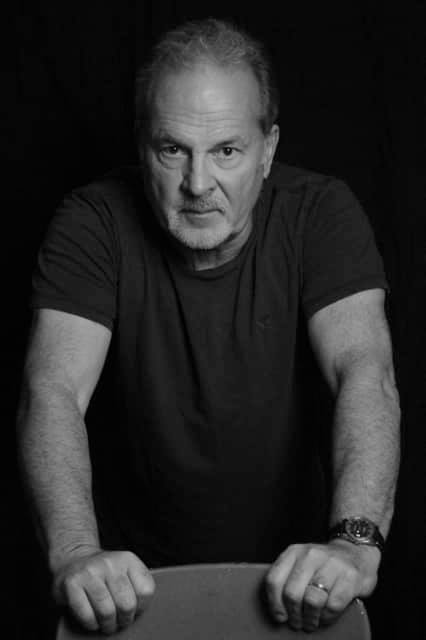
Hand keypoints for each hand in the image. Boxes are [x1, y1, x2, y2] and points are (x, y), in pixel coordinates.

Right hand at [52, 548, 155, 633]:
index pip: (146, 591)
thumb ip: (136, 585)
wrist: (73, 559)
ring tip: (108, 624)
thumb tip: (143, 614)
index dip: (142, 607)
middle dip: (124, 620)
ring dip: (108, 625)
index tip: (135, 610)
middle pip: (127, 604)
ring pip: (107, 612)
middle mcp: (110, 562)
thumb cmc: (103, 573)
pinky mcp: (72, 583)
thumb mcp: (124, 570)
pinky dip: (92, 624)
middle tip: (120, 621)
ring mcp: (90, 572)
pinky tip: (93, 620)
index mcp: (127, 559)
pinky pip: (87, 615)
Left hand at [265, 539, 379, 631]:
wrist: (356, 553)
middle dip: (293, 614)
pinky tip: (326, 615)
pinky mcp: (350, 577)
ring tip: (311, 622)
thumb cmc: (323, 565)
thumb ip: (287, 579)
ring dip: (310, 619)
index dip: (274, 603)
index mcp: (294, 552)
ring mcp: (331, 564)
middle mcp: (311, 555)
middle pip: (292, 593)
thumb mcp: (301, 564)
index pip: (274, 580)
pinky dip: (327, 617)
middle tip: (297, 622)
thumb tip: (277, 609)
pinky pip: (332, 606)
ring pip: (311, 601)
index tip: (280, 616)